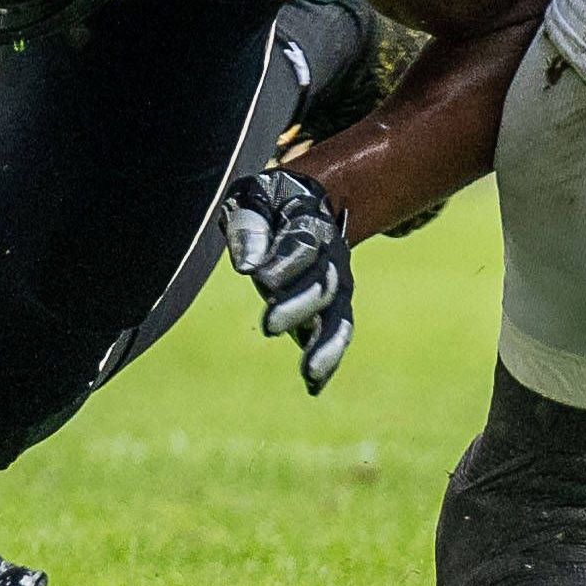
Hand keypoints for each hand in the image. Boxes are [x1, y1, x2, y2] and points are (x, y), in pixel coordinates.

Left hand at [220, 166, 355, 392]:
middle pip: (323, 284)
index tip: (261, 277)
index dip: (285, 261)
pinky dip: (329, 361)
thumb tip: (247, 266)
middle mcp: (331, 258)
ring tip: (310, 372)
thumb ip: (250, 224)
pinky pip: (335, 337)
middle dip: (298, 305)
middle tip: (269, 326)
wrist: (303, 205)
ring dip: (326, 345)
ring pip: (338, 317)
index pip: (302, 244)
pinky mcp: (329, 312)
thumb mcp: (254, 198)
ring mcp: (335, 287)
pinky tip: (314, 387)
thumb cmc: (270, 202)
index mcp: (311, 223)